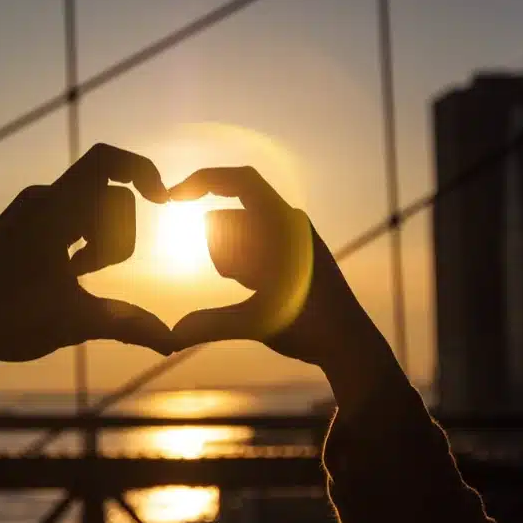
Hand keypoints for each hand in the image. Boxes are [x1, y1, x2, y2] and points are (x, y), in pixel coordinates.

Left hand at [0, 143, 175, 372]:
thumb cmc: (7, 317)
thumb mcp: (74, 321)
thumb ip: (127, 324)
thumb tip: (172, 341)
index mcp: (55, 210)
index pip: (107, 160)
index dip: (142, 170)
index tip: (163, 201)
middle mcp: (42, 199)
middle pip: (109, 197)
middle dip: (116, 237)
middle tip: (89, 272)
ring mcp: (31, 210)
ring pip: (91, 209)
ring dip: (99, 242)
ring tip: (75, 275)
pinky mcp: (23, 224)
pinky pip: (70, 216)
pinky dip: (82, 240)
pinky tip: (67, 272)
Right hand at [168, 166, 395, 382]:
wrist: (351, 344)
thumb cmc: (311, 329)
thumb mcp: (257, 323)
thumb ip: (212, 325)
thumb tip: (171, 334)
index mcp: (285, 226)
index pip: (241, 180)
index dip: (204, 179)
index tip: (173, 196)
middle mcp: (292, 223)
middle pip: (234, 219)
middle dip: (226, 254)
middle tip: (248, 288)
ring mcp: (295, 236)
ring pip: (243, 234)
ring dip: (236, 261)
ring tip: (258, 293)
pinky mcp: (296, 250)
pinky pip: (256, 242)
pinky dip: (246, 263)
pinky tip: (260, 291)